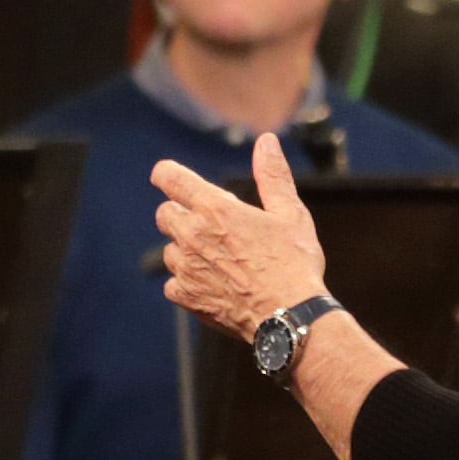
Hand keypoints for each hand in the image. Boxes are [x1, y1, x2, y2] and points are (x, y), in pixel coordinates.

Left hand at [153, 136, 329, 344]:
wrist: (289, 317)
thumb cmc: (294, 263)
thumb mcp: (290, 213)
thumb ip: (273, 175)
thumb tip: (266, 141)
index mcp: (214, 209)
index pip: (169, 177)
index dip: (167, 174)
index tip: (172, 178)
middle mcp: (192, 235)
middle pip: (164, 213)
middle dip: (182, 213)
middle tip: (212, 225)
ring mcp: (185, 269)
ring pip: (169, 249)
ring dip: (186, 249)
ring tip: (220, 259)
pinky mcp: (186, 297)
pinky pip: (173, 283)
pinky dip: (187, 282)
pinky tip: (214, 284)